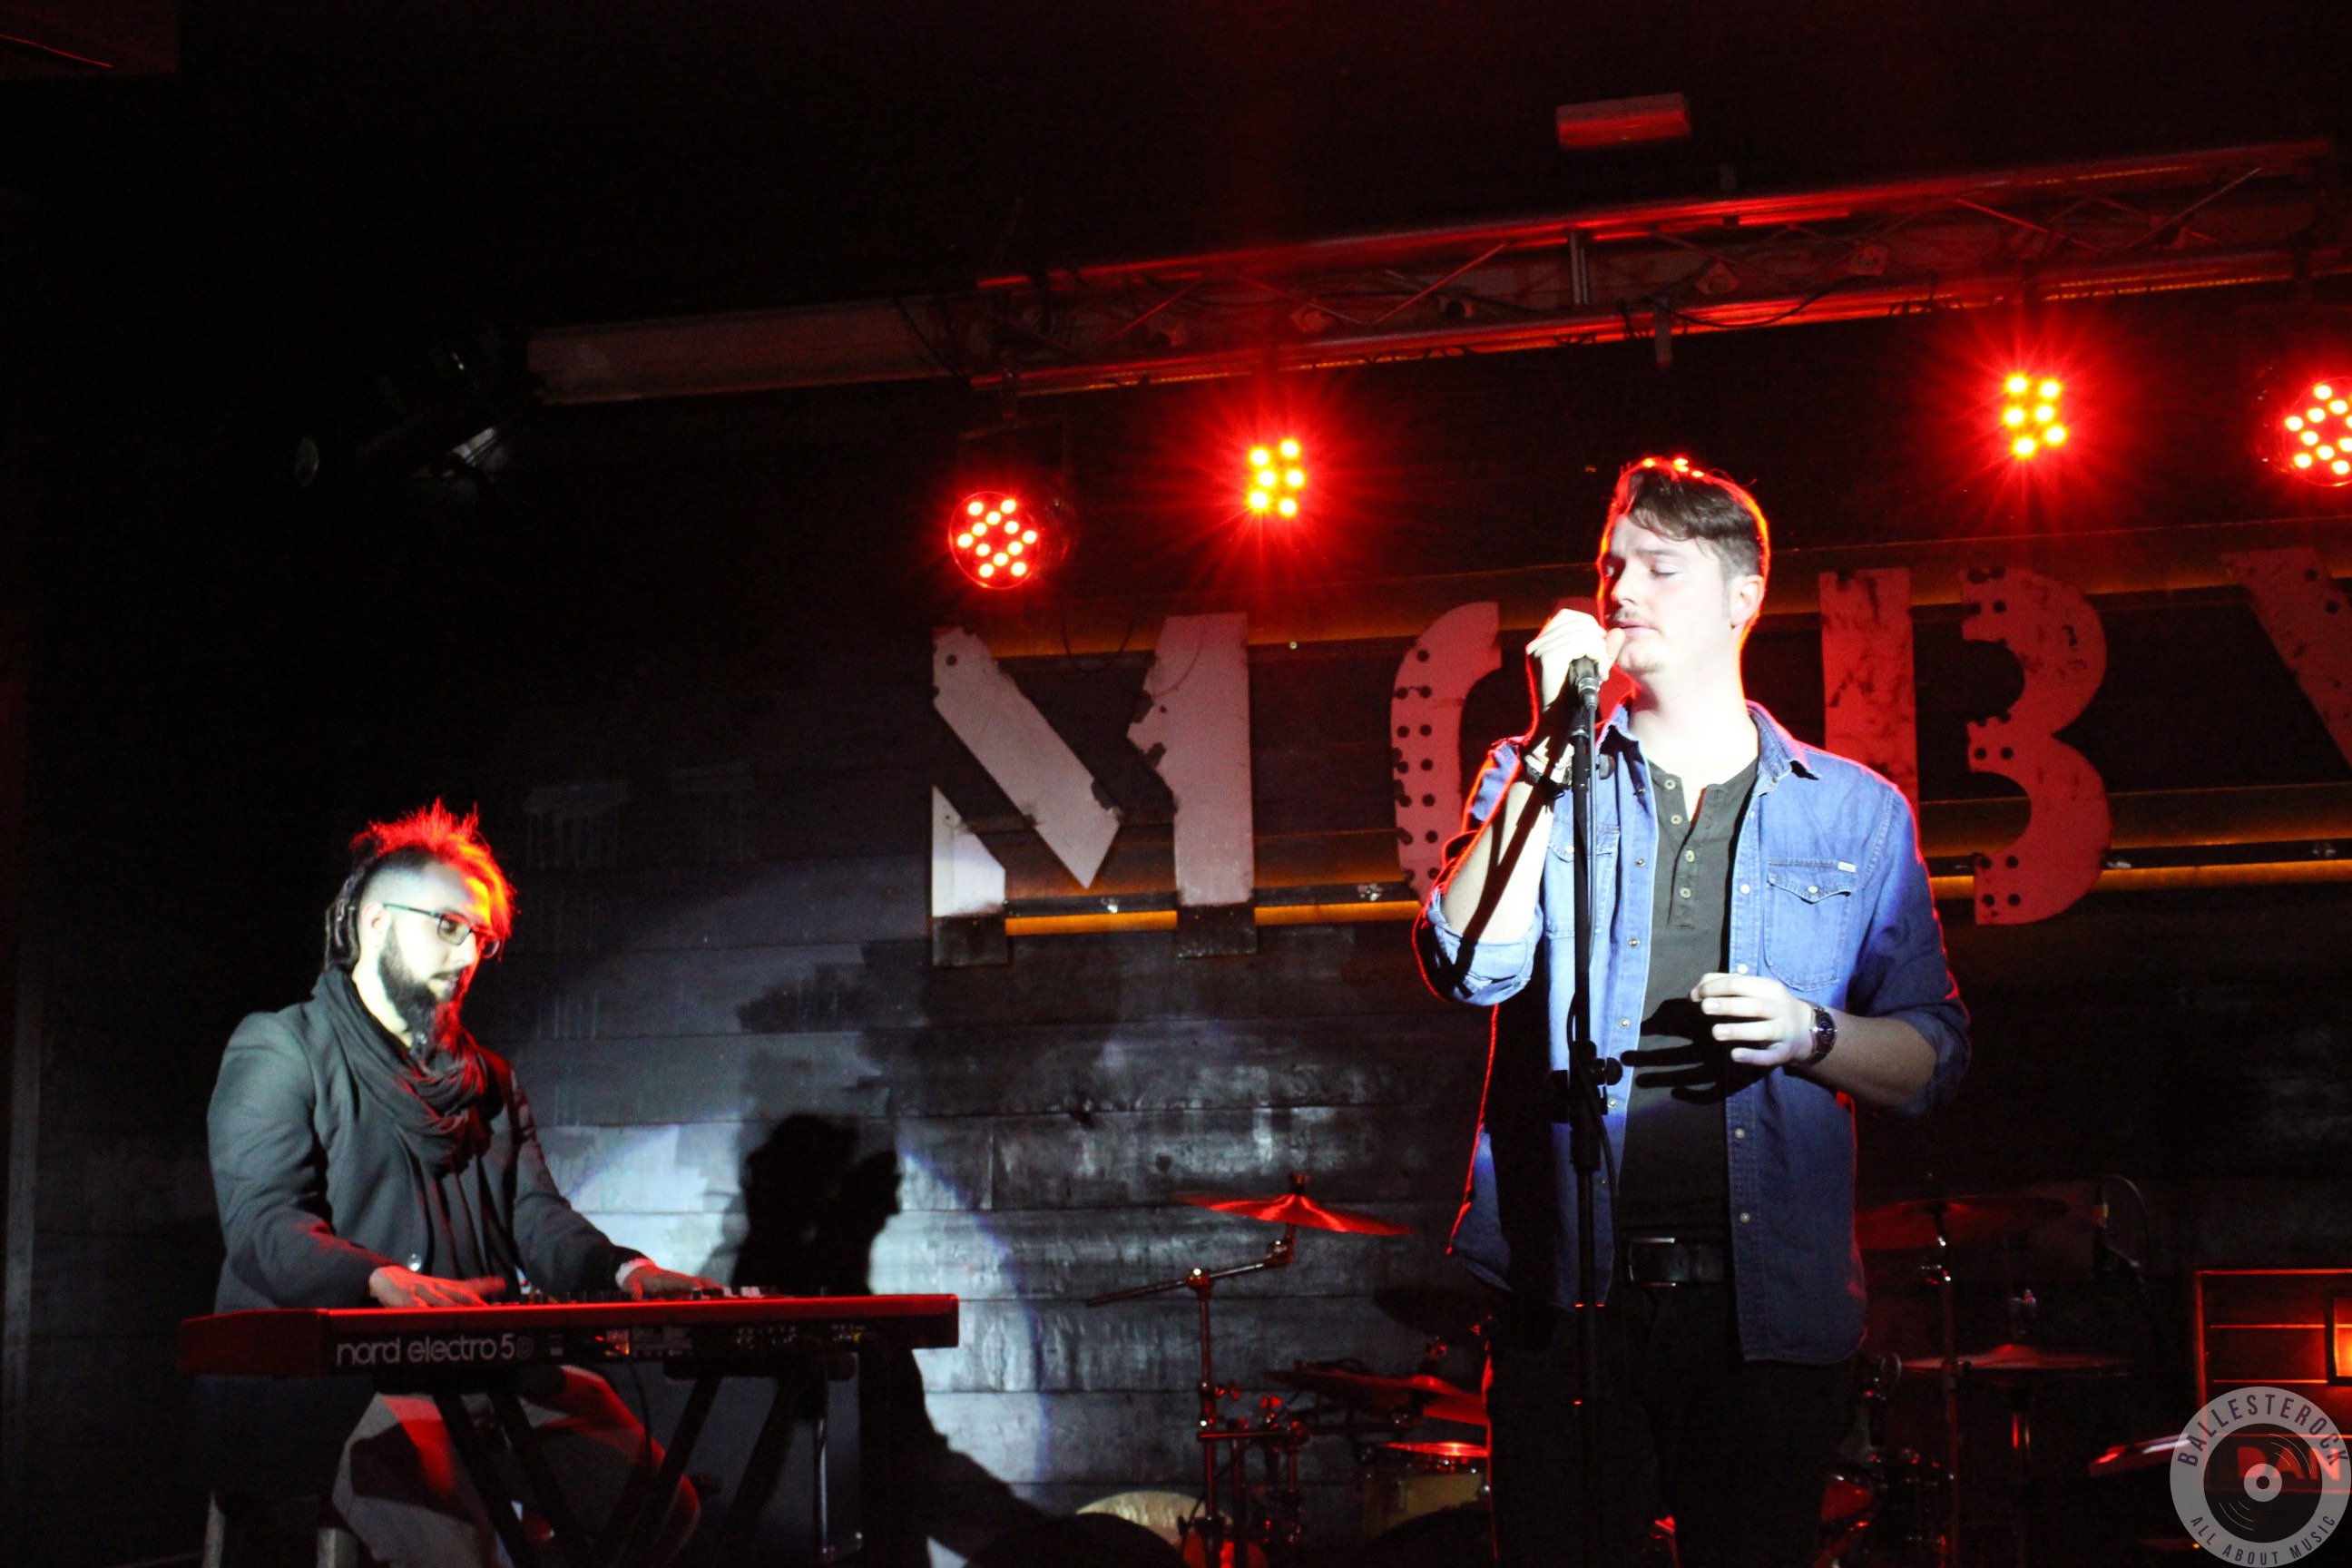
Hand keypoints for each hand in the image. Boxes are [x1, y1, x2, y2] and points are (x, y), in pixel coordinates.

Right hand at [367, 1266, 506, 1307]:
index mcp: (450, 1287)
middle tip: (487, 1312)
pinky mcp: (405, 1300)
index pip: (471, 1289)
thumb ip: (476, 1286)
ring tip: (464, 1316)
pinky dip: (422, 1311)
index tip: (502, 1292)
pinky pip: (415, 1307)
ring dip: (451, 1308)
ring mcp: (422, 1293)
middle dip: (473, 1304)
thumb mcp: (451, 1285)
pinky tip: (428, 1315)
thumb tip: (503, 1282)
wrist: (389, 1277)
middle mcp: (439, 1289)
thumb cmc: (425, 1287)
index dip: (486, 1290)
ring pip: (439, 1302)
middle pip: (458, 1297)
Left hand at [621, 1263, 724, 1299]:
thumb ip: (634, 1290)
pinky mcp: (684, 1290)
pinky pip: (700, 1291)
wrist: (639, 1272)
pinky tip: (720, 1302)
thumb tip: (637, 1297)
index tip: (700, 1290)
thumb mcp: (631, 1285)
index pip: (681, 1282)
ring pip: (702, 1285)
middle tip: (723, 1293)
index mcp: (667, 1279)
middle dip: (710, 1287)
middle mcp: (679, 1280)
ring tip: (729, 1299)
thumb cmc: (636, 1280)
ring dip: (714, 1290)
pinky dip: (711, 1294)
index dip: (691, 1285)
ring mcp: (683, 1284)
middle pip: (698, 1281)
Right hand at [1524, 609, 1624, 719]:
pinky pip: (1581, 643)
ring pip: (1583, 632)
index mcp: (1541, 644)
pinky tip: (1599, 673)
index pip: (1567, 616)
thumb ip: (1604, 650)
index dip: (1589, 625)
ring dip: (1599, 650)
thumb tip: (1618, 631)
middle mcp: (1536, 644)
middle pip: (1577, 621)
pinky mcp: (1547, 658)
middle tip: (1603, 664)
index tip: (1600, 648)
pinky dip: (1597, 654)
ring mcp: (1539, 649)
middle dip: (1597, 639)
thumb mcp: (1590, 670)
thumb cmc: (1573, 701)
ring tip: (1601, 671)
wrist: (1558, 727)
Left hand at [1693, 972, 1813, 1068]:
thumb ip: (1726, 984)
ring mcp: (1783, 1031)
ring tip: (1715, 1032)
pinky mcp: (1784, 1052)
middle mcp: (1779, 1008)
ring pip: (1763, 1030)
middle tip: (1704, 1007)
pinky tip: (1735, 1055)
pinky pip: (1770, 1055)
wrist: (1807, 1028)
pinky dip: (1753, 1056)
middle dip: (1728, 1005)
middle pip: (1754, 1005)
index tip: (1696, 995)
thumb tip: (1696, 990)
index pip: (1740, 983)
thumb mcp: (1754, 990)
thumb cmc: (1770, 1005)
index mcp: (1768, 988)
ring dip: (1738, 1030)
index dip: (1716, 987)